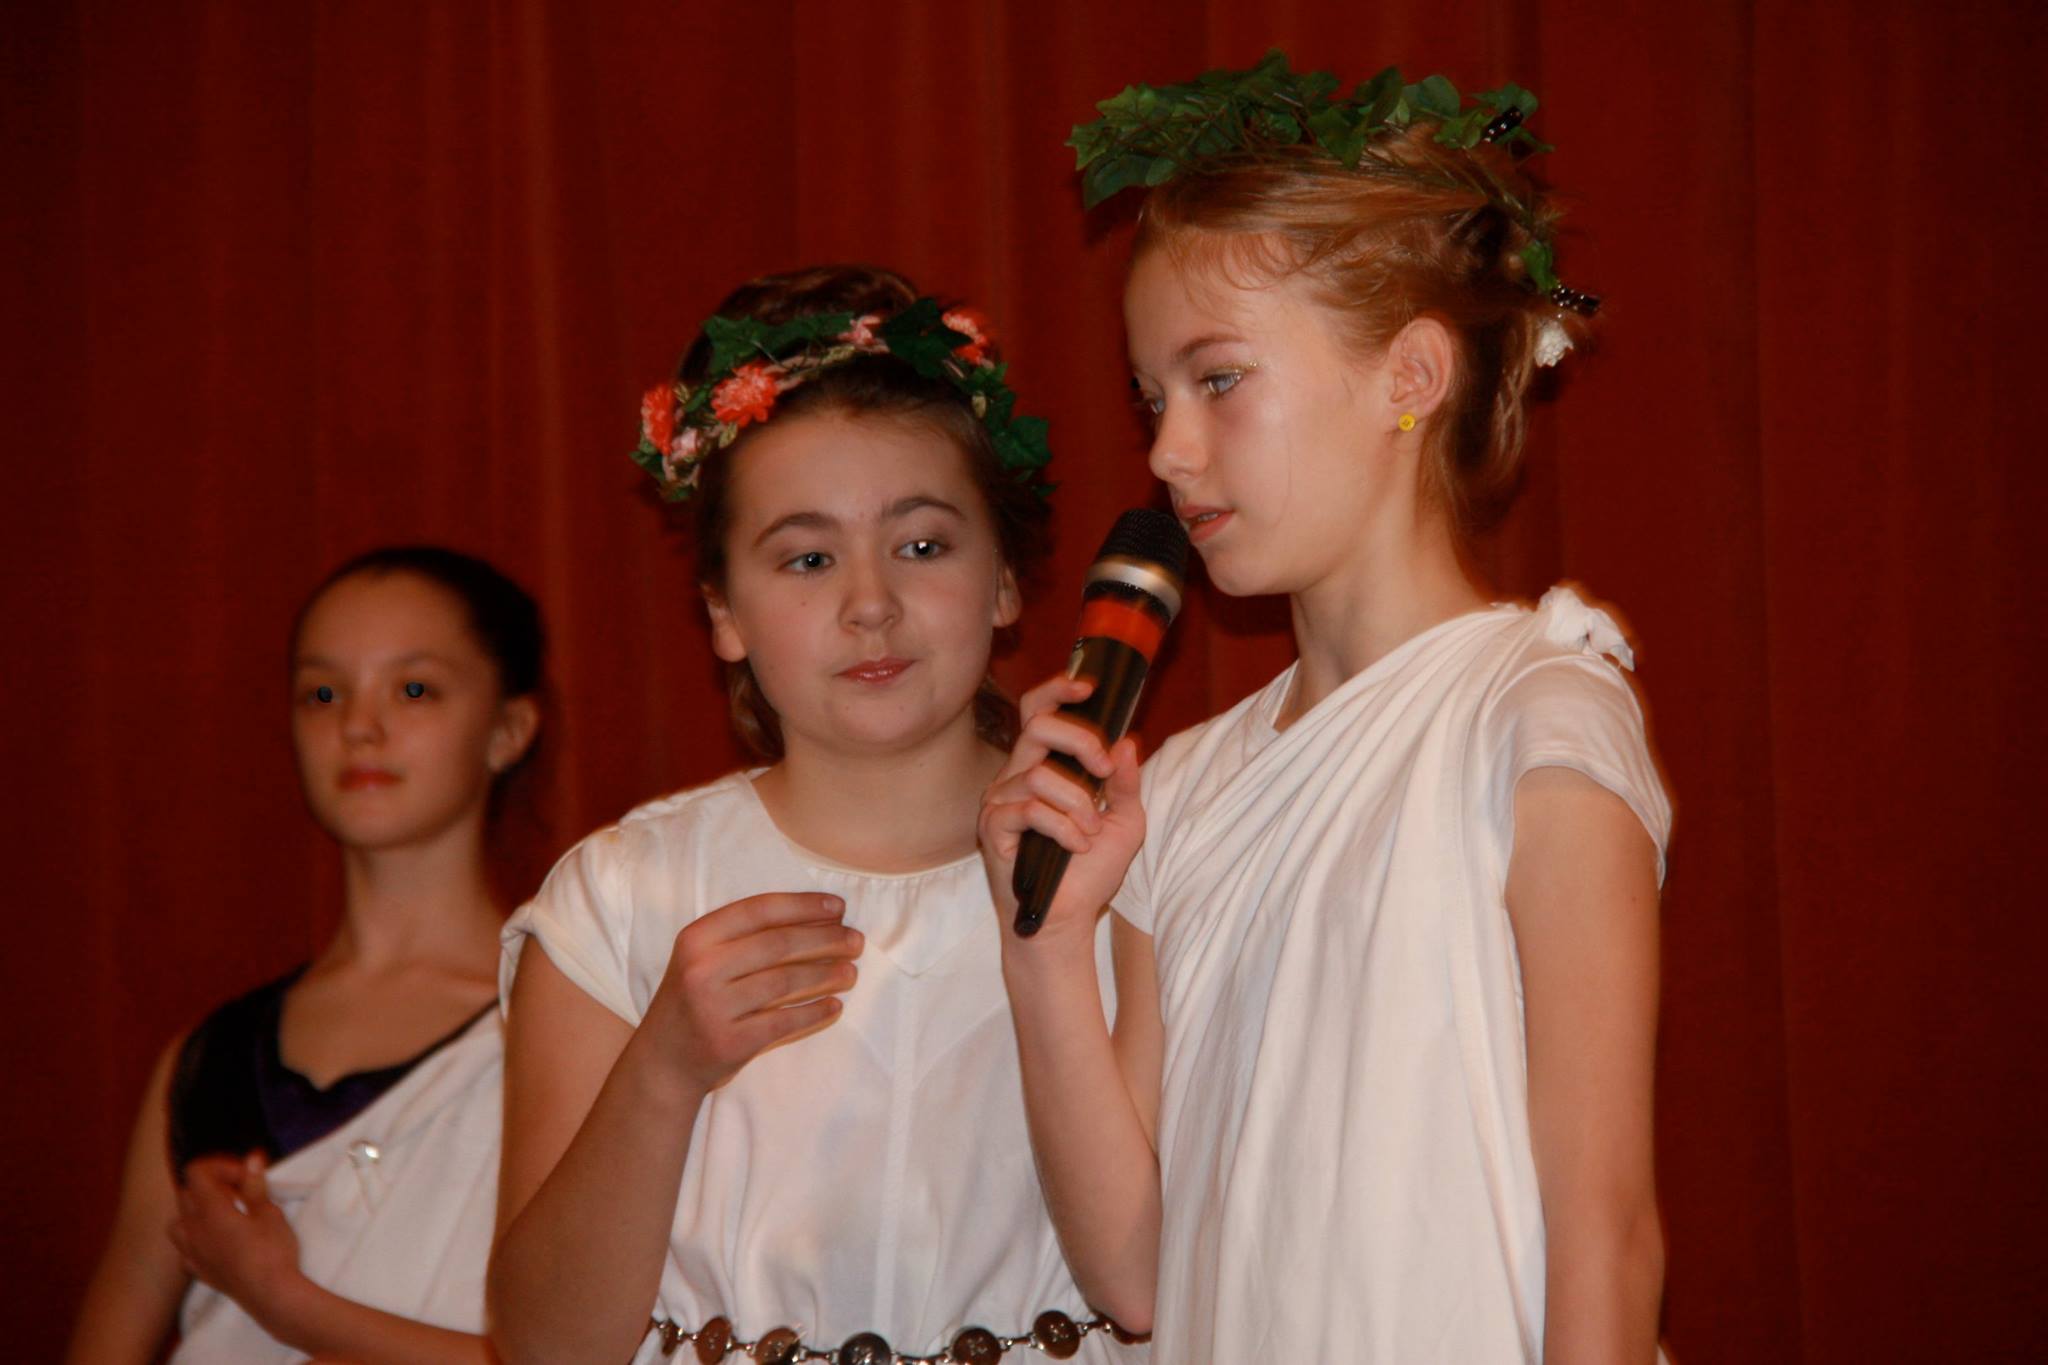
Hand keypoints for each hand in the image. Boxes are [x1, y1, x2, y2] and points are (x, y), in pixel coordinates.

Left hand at [168, 1152, 307, 1334]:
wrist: (269, 1294)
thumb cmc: (273, 1250)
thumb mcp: (270, 1213)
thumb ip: (255, 1186)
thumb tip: (253, 1158)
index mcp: (210, 1209)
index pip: (197, 1172)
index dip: (221, 1166)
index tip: (246, 1176)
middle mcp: (193, 1227)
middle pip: (186, 1192)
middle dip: (211, 1185)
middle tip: (240, 1193)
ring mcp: (191, 1251)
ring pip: (178, 1221)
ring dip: (196, 1211)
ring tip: (222, 1216)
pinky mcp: (196, 1269)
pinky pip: (184, 1247)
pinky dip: (195, 1238)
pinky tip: (214, 1242)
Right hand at [645, 892, 862, 1093]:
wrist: (663, 1062)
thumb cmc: (695, 1000)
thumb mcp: (703, 959)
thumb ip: (745, 938)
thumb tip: (819, 917)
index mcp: (697, 938)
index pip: (760, 910)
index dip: (803, 905)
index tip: (838, 907)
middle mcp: (702, 969)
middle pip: (779, 944)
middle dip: (825, 939)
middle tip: (856, 940)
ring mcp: (715, 1007)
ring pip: (786, 982)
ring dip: (827, 974)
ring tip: (851, 972)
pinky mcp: (730, 1042)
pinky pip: (785, 1021)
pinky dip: (815, 1012)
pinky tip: (834, 1005)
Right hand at [979, 674, 1145, 948]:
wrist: (1066, 920)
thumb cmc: (1089, 872)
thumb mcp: (1123, 821)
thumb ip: (1124, 781)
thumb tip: (1127, 740)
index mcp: (1044, 767)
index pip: (1039, 712)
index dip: (1058, 690)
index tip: (1090, 687)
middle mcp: (1017, 776)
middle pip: (1037, 725)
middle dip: (1080, 740)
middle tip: (1102, 770)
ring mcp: (1000, 800)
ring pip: (1040, 774)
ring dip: (1077, 803)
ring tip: (1089, 832)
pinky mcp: (993, 828)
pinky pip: (1030, 809)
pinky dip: (1062, 827)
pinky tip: (1075, 846)